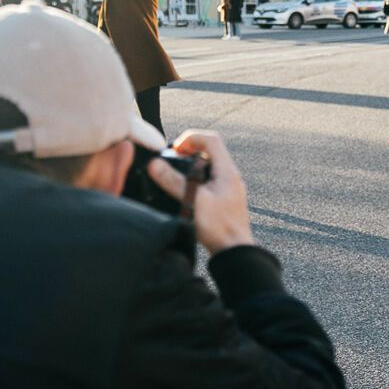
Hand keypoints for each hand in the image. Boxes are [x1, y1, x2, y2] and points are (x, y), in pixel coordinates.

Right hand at [145, 130, 255, 254]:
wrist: (234, 250)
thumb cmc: (218, 227)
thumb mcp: (192, 201)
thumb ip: (173, 181)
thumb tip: (155, 164)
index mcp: (227, 171)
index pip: (211, 140)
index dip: (191, 138)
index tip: (175, 149)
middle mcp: (230, 175)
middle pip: (210, 150)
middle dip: (189, 150)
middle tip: (172, 160)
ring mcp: (228, 186)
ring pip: (208, 165)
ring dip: (191, 165)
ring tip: (175, 173)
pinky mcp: (224, 197)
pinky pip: (208, 178)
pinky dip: (195, 177)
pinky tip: (183, 190)